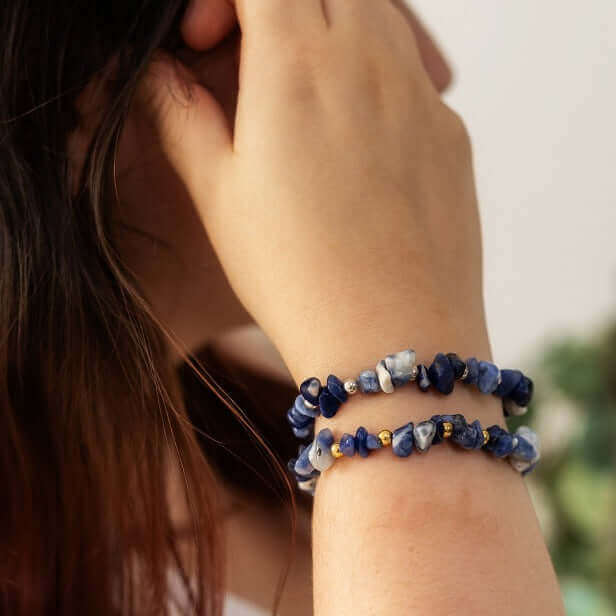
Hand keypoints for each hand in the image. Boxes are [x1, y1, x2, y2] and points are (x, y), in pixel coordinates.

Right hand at [140, 0, 485, 379]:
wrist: (394, 340)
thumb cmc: (297, 277)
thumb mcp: (219, 196)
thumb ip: (180, 116)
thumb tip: (157, 74)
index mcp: (299, 68)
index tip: (209, 39)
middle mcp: (371, 64)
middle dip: (280, 1)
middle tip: (254, 60)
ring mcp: (423, 97)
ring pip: (378, 16)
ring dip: (332, 31)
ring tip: (302, 99)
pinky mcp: (453, 136)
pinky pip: (413, 77)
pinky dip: (376, 81)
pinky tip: (355, 147)